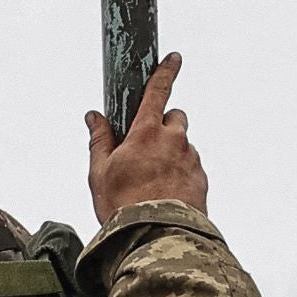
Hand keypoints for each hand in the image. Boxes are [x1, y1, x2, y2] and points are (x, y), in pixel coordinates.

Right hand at [88, 52, 206, 224]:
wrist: (157, 237)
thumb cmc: (124, 206)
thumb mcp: (100, 173)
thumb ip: (99, 140)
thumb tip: (94, 117)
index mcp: (147, 132)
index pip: (158, 91)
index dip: (166, 72)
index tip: (173, 58)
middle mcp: (174, 140)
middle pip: (175, 118)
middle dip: (163, 126)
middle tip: (146, 149)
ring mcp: (191, 159)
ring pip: (183, 145)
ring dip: (172, 154)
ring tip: (153, 181)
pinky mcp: (202, 179)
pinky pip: (191, 168)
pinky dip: (181, 174)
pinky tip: (166, 193)